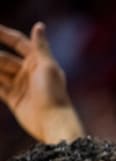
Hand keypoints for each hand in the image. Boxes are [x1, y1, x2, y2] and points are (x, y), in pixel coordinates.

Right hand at [0, 22, 82, 142]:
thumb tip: (39, 25)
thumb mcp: (47, 67)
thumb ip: (41, 47)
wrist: (53, 122)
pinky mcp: (14, 98)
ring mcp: (21, 85)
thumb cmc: (53, 93)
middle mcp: (29, 72)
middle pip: (4, 58)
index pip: (19, 43)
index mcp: (39, 61)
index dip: (4, 34)